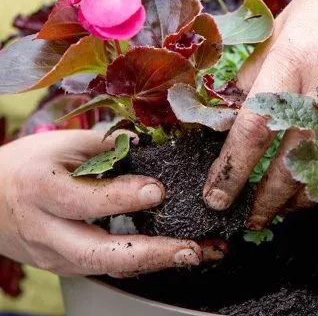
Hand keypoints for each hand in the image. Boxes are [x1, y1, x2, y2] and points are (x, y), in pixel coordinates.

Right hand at [0, 130, 222, 276]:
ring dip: (154, 264)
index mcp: (41, 189)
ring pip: (106, 268)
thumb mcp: (61, 144)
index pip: (82, 199)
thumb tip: (152, 144)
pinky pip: (106, 269)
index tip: (158, 191)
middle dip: (149, 254)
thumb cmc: (27, 166)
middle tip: (189, 249)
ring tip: (193, 254)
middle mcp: (46, 229)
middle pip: (96, 253)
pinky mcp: (64, 267)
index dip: (121, 198)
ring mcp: (54, 255)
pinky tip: (170, 256)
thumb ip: (107, 146)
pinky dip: (141, 264)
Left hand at [203, 0, 317, 231]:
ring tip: (288, 211)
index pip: (253, 129)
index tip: (216, 198)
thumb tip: (230, 111)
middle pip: (290, 161)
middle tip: (252, 219)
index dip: (230, 171)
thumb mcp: (284, 21)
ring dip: (306, 200)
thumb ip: (256, 68)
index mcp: (293, 59)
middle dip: (266, 199)